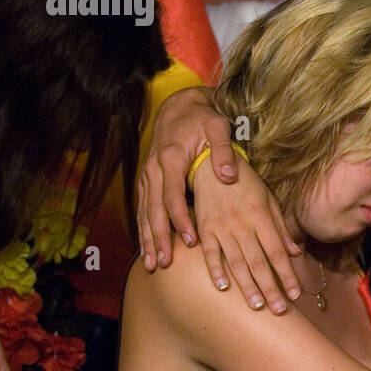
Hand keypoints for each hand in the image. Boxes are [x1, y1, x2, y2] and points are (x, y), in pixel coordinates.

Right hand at [136, 86, 234, 270]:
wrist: (180, 106)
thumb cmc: (203, 118)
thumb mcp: (218, 127)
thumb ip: (223, 151)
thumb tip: (228, 176)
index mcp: (171, 157)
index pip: (172, 194)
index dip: (180, 218)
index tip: (190, 239)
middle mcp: (154, 167)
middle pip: (153, 208)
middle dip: (158, 237)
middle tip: (164, 262)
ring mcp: (147, 174)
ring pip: (144, 211)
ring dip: (147, 238)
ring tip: (153, 264)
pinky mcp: (147, 178)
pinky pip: (142, 207)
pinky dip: (143, 228)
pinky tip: (147, 247)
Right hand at [192, 155, 301, 312]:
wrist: (212, 165)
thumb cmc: (245, 183)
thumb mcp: (269, 200)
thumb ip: (281, 228)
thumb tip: (296, 253)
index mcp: (262, 218)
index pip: (277, 252)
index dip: (287, 274)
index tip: (295, 294)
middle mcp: (243, 225)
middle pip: (259, 262)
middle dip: (270, 288)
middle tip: (279, 310)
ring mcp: (222, 228)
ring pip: (237, 262)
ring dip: (247, 286)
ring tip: (257, 306)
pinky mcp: (204, 228)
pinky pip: (210, 253)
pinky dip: (215, 269)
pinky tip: (223, 287)